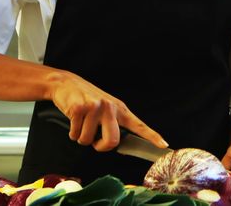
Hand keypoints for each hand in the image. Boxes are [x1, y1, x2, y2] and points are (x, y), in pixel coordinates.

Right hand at [48, 71, 166, 151]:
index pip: (139, 125)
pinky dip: (71, 132)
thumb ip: (112, 123)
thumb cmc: (87, 99)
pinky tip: (73, 119)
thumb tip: (116, 144)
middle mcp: (110, 108)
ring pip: (88, 140)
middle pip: (112, 141)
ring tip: (81, 123)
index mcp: (120, 109)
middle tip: (94, 142)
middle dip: (100, 147)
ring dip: (81, 137)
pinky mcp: (80, 109)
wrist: (66, 83)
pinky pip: (75, 134)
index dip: (152, 136)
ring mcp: (95, 107)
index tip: (164, 145)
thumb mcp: (105, 108)